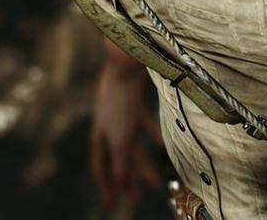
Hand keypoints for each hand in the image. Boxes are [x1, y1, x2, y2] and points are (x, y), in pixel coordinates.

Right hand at [89, 57, 164, 211]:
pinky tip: (167, 146)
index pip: (100, 167)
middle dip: (128, 180)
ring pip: (132, 145)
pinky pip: (144, 125)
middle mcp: (107, 125)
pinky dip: (154, 137)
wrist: (127, 63)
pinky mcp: (134, 101)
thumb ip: (122, 164)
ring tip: (157, 183)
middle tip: (137, 198)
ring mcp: (120, 113)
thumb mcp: (121, 139)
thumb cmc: (121, 102)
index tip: (113, 203)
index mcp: (99, 135)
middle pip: (117, 159)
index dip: (107, 185)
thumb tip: (123, 188)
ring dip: (143, 164)